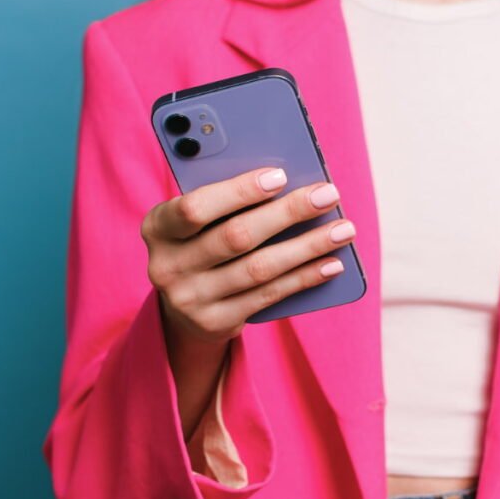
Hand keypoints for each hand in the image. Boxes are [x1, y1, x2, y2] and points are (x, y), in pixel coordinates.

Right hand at [141, 166, 356, 344]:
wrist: (183, 307)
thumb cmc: (200, 242)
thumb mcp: (197, 221)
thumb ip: (224, 200)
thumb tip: (287, 181)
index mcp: (157, 227)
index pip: (195, 207)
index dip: (239, 191)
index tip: (281, 175)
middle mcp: (167, 266)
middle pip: (236, 236)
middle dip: (288, 213)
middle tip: (328, 194)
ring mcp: (190, 299)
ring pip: (259, 268)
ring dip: (307, 246)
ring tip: (342, 229)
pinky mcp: (216, 322)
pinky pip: (269, 296)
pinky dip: (304, 277)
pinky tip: (332, 262)